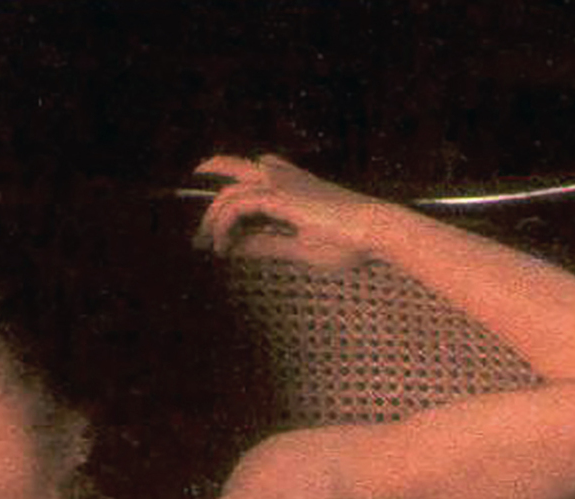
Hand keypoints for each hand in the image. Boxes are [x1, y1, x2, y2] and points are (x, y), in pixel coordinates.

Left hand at [193, 154, 379, 271]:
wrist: (375, 232)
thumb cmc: (350, 242)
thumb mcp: (299, 248)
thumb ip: (266, 244)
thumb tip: (237, 248)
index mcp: (294, 188)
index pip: (252, 187)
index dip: (230, 210)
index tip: (220, 240)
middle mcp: (283, 179)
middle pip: (232, 174)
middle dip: (211, 208)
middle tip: (199, 237)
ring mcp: (280, 185)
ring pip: (230, 195)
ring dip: (213, 222)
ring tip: (207, 247)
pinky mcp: (278, 196)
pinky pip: (237, 207)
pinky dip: (224, 226)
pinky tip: (222, 247)